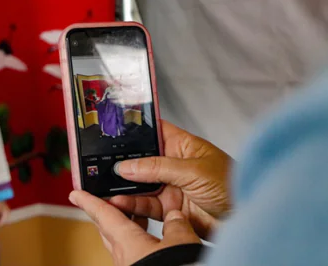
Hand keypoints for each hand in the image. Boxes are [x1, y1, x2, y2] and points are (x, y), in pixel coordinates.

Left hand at [69, 190, 200, 265]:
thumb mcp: (180, 244)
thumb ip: (176, 226)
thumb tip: (175, 216)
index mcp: (126, 242)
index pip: (102, 215)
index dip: (88, 202)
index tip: (75, 194)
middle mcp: (123, 256)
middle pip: (107, 228)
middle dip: (107, 212)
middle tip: (109, 199)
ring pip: (119, 242)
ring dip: (125, 226)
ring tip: (137, 215)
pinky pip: (132, 253)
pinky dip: (137, 241)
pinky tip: (152, 242)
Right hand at [113, 120, 232, 238]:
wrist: (246, 220)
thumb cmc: (233, 185)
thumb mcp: (192, 171)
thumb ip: (157, 168)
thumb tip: (127, 165)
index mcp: (182, 145)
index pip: (154, 131)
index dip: (135, 130)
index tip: (113, 131)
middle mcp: (174, 164)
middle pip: (142, 161)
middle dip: (123, 164)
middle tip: (103, 165)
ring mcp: (171, 187)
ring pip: (140, 185)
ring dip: (124, 187)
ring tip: (107, 187)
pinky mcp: (170, 208)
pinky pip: (145, 205)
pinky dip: (132, 205)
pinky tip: (121, 202)